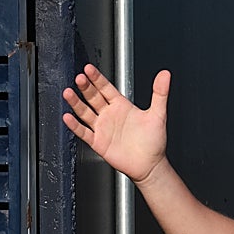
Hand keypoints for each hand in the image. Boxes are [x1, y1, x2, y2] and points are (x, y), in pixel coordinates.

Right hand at [63, 64, 171, 183]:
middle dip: (86, 87)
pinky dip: (75, 125)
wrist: (150, 165)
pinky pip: (84, 132)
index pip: (106, 88)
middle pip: (93, 97)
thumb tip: (165, 75)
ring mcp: (102, 128)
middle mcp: (110, 115)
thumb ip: (160, 93)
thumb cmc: (154, 141)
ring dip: (76, 103)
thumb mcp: (158, 114)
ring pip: (85, 112)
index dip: (97, 78)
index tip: (88, 68)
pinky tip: (68, 117)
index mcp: (122, 106)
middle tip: (79, 78)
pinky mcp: (98, 142)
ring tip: (68, 93)